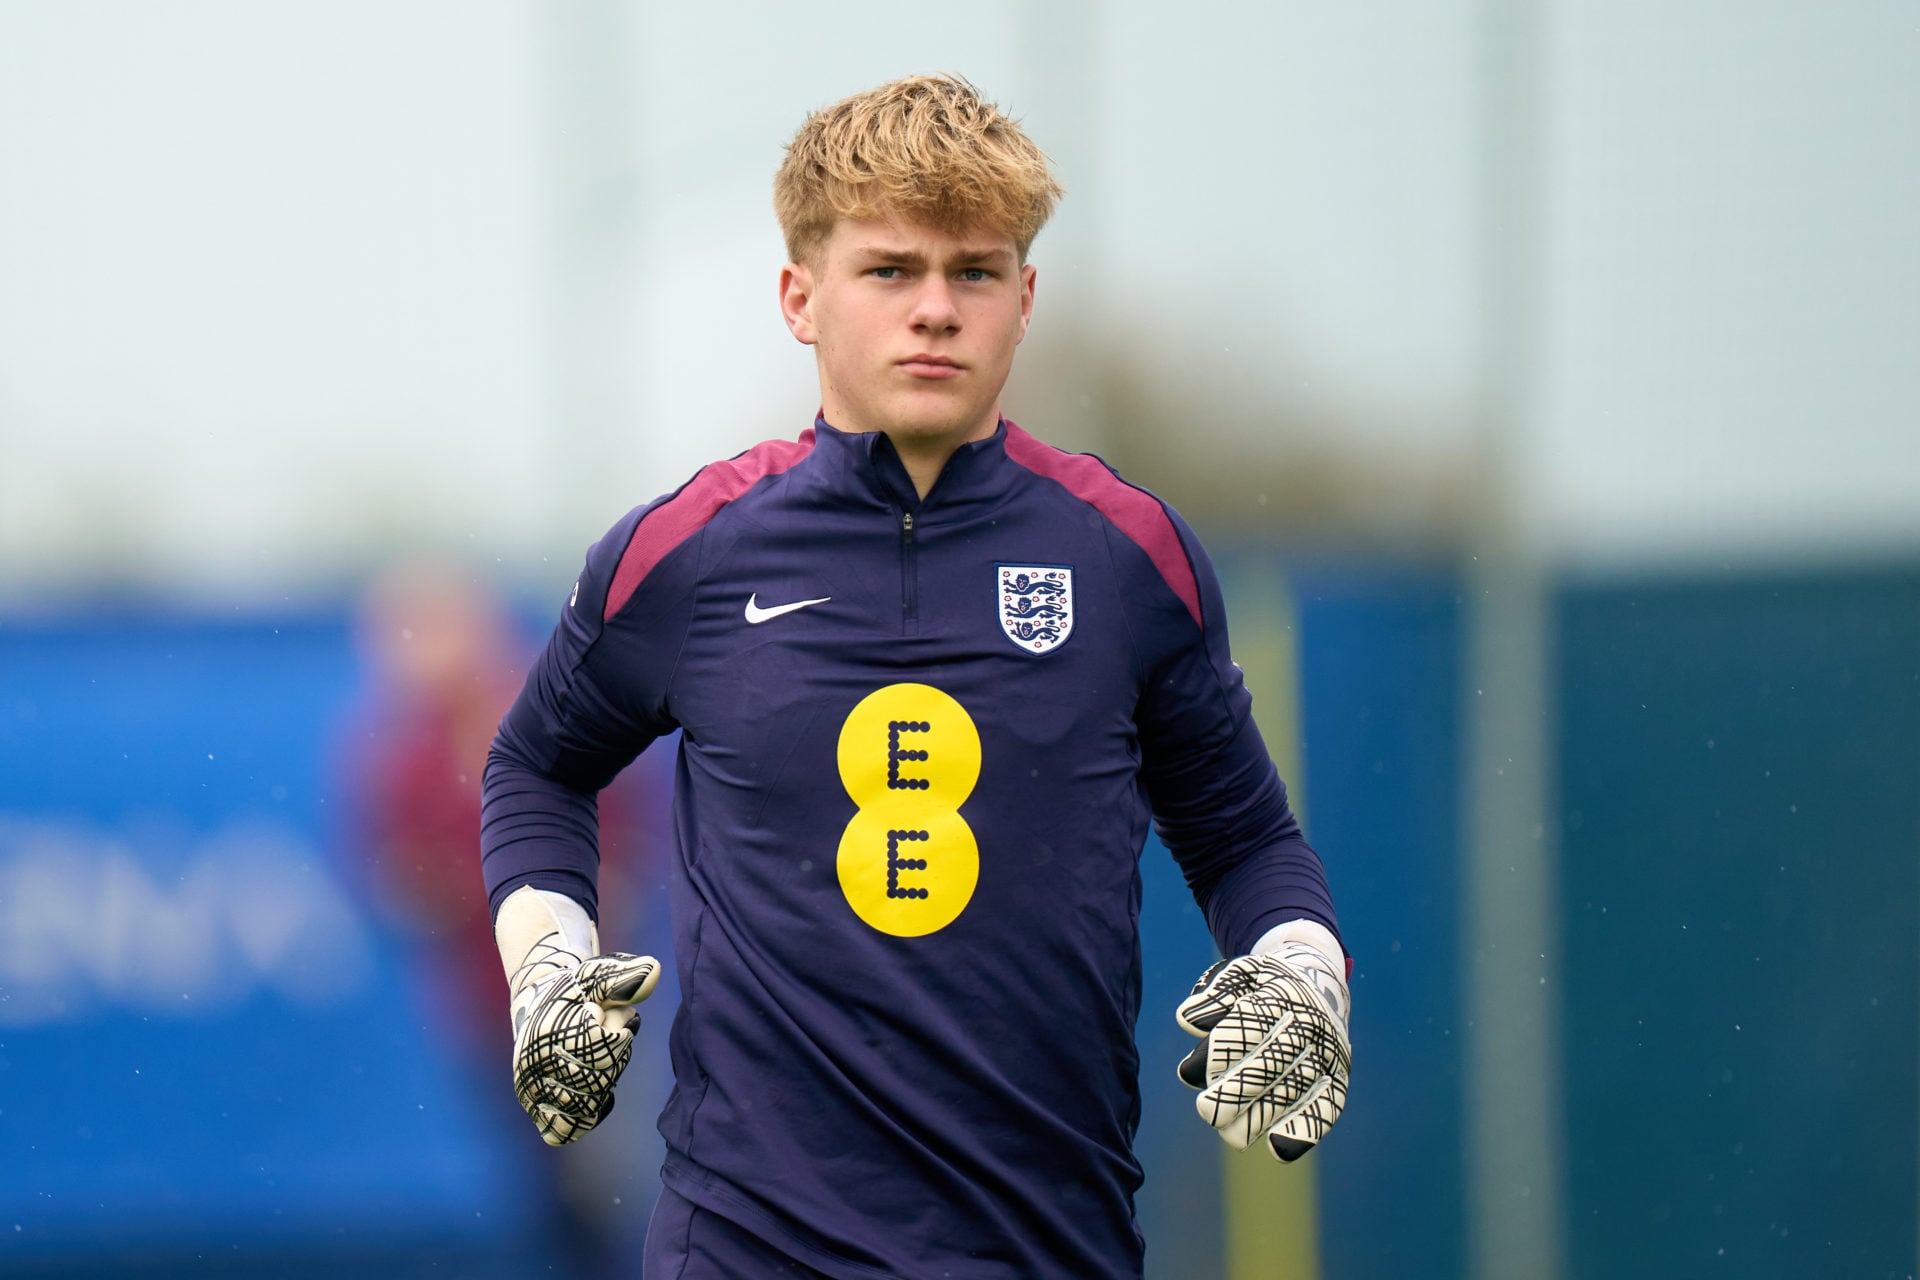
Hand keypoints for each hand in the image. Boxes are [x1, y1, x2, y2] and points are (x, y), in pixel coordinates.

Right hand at [509, 936, 659, 1145]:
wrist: (539, 1006)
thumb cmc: (577, 991)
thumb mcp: (599, 976)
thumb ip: (626, 977)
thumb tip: (655, 971)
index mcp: (548, 1030)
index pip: (605, 1044)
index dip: (617, 1029)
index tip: (602, 1014)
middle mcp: (532, 1064)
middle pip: (601, 1077)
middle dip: (613, 1057)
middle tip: (601, 1038)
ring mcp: (531, 1091)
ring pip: (587, 1107)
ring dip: (602, 1085)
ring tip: (594, 1062)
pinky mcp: (535, 1111)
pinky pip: (566, 1131)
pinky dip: (583, 1115)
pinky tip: (590, 1091)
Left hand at [1175, 938, 1350, 1160]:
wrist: (1319, 982)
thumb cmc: (1264, 985)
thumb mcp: (1241, 975)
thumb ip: (1215, 994)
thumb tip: (1188, 1021)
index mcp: (1284, 992)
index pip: (1250, 1023)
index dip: (1221, 1049)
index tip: (1189, 1071)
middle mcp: (1311, 1022)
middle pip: (1272, 1060)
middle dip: (1238, 1089)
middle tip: (1207, 1111)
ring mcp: (1328, 1051)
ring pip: (1296, 1087)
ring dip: (1263, 1114)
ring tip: (1231, 1136)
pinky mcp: (1340, 1077)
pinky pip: (1328, 1105)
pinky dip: (1307, 1129)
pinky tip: (1278, 1149)